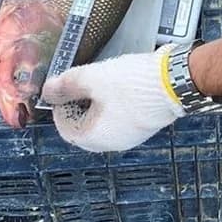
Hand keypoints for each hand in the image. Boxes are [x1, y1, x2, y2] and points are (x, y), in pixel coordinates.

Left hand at [41, 48, 183, 152]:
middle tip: (85, 82)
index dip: (61, 105)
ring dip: (98, 104)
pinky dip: (115, 105)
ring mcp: (129, 137)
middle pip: (84, 126)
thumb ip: (66, 84)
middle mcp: (111, 143)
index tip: (66, 86)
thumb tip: (47, 91)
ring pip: (103, 122)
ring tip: (105, 81)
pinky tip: (122, 86)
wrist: (174, 83)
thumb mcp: (92, 78)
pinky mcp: (143, 127)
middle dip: (80, 104)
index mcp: (94, 137)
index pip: (65, 127)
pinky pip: (120, 119)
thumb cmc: (133, 84)